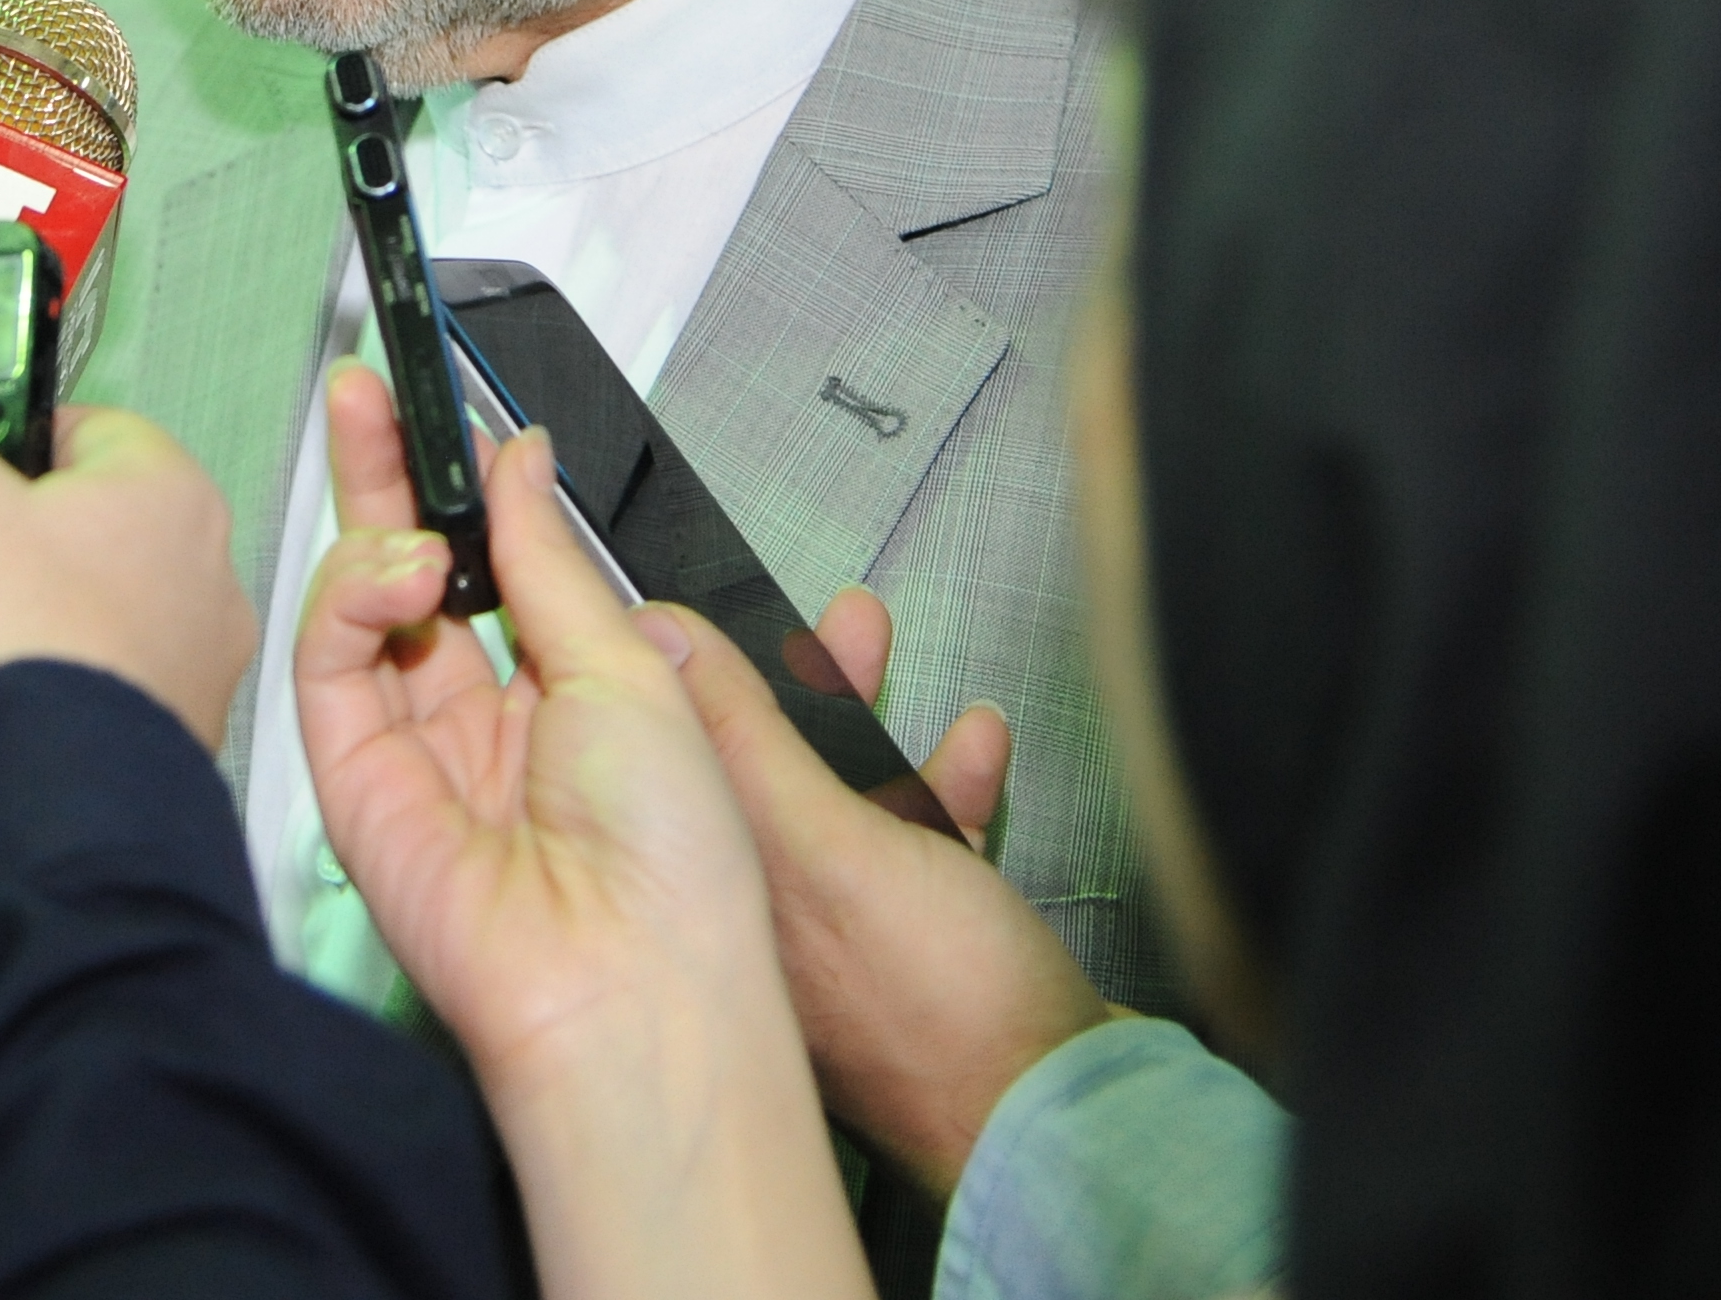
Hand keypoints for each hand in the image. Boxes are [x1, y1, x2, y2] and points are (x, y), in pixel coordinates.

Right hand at [292, 364, 790, 1092]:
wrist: (630, 983)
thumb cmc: (674, 856)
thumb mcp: (633, 665)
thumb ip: (548, 558)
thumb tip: (518, 461)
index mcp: (568, 697)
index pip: (497, 565)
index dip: (467, 486)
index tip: (448, 409)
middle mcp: (485, 721)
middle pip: (415, 573)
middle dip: (386, 477)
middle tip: (363, 392)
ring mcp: (414, 752)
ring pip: (361, 610)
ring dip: (375, 535)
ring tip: (413, 528)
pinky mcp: (354, 784)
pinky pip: (327, 665)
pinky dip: (351, 598)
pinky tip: (398, 573)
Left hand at [648, 584, 1110, 1196]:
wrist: (1063, 1116)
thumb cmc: (936, 1006)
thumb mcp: (826, 842)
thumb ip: (742, 741)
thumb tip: (657, 642)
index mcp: (712, 891)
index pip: (668, 759)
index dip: (681, 674)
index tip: (698, 604)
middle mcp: (764, 916)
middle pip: (756, 767)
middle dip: (791, 678)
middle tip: (829, 619)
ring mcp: (843, 938)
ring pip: (838, 795)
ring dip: (865, 716)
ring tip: (883, 644)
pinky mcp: (920, 951)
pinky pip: (917, 843)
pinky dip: (944, 787)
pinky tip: (976, 746)